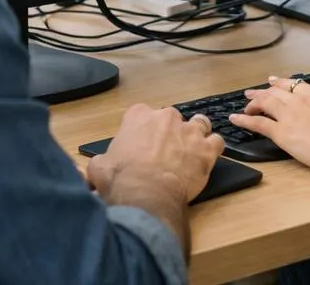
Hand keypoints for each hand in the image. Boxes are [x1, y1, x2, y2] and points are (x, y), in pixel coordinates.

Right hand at [88, 104, 224, 203]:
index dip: (143, 131)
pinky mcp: (207, 149)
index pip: (142, 115)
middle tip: (164, 153)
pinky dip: (213, 149)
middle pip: (171, 119)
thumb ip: (99, 161)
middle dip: (169, 133)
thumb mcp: (99, 167)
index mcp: (138, 116)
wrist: (146, 195)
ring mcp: (189, 131)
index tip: (141, 145)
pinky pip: (217, 142)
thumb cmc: (120, 179)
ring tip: (190, 151)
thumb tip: (92, 168)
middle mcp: (166, 117)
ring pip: (199, 124)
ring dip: (195, 136)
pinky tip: (206, 159)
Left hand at [228, 77, 309, 174]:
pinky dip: (244, 120)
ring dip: (252, 103)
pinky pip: (257, 123)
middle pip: (274, 92)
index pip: (292, 84)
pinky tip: (236, 119)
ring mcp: (288, 115)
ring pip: (264, 103)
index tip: (271, 83)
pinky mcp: (281, 133)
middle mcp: (299, 101)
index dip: (279, 83)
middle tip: (252, 94)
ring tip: (244, 106)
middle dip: (261, 92)